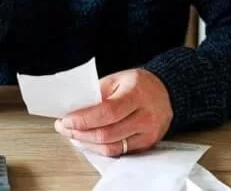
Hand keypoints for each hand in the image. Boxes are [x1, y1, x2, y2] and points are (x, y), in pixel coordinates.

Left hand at [54, 68, 172, 156]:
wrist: (166, 92)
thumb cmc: (138, 84)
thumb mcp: (117, 79)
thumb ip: (96, 94)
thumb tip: (73, 109)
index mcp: (136, 94)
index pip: (107, 112)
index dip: (84, 119)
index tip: (66, 119)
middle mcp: (145, 115)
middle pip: (107, 133)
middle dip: (80, 132)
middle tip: (64, 127)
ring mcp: (148, 132)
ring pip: (111, 146)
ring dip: (87, 142)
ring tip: (74, 133)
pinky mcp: (147, 144)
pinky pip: (119, 151)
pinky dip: (100, 147)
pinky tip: (90, 140)